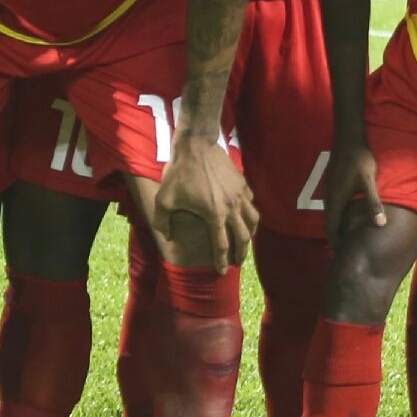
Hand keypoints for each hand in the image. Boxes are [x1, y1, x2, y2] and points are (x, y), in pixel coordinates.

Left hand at [151, 133, 256, 267]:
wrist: (196, 145)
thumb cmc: (179, 172)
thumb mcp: (163, 199)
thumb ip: (163, 222)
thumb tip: (167, 237)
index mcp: (214, 214)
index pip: (221, 245)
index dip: (222, 261)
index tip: (223, 272)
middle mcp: (231, 207)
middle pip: (243, 236)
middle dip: (241, 253)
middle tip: (238, 262)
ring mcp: (240, 194)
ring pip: (253, 220)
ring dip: (251, 234)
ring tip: (246, 241)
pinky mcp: (242, 183)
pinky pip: (251, 203)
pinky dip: (250, 214)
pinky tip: (245, 216)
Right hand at [322, 140, 386, 244]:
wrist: (349, 138)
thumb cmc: (359, 160)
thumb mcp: (368, 182)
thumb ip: (373, 203)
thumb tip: (380, 224)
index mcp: (336, 201)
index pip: (331, 229)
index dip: (336, 243)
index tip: (343, 257)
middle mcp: (329, 198)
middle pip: (330, 224)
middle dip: (338, 237)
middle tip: (348, 252)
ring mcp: (330, 191)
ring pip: (332, 215)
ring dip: (339, 226)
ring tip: (350, 238)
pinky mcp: (334, 184)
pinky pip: (335, 206)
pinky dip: (340, 216)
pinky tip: (351, 217)